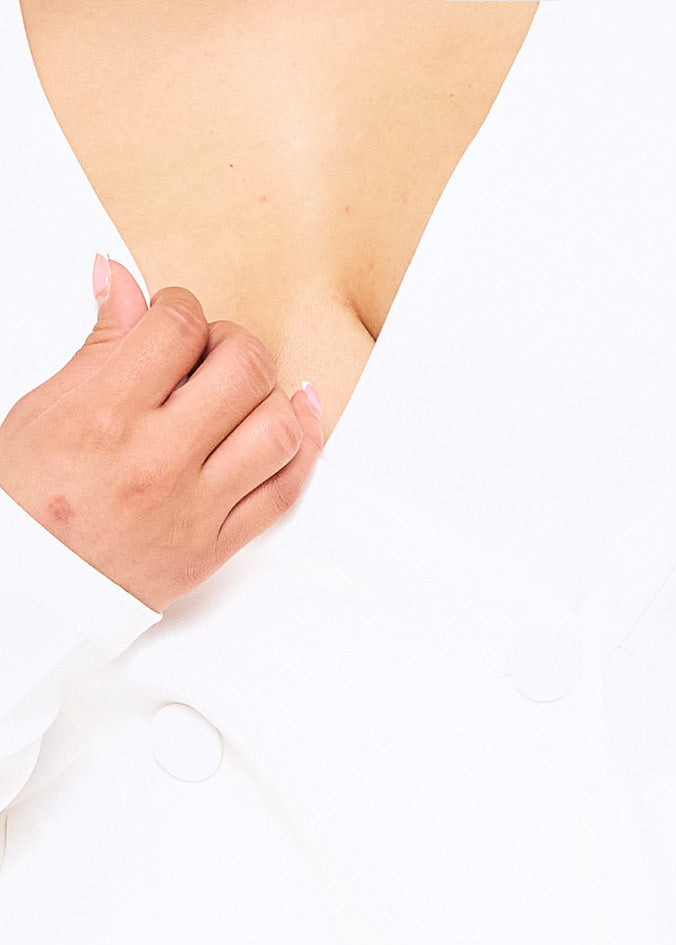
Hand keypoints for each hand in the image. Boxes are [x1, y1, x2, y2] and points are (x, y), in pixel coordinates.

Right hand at [0, 255, 323, 611]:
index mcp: (107, 417)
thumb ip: (98, 346)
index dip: (181, 309)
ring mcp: (195, 507)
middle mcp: (158, 461)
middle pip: (244, 369)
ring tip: (244, 395)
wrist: (29, 589)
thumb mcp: (45, 409)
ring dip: (270, 397)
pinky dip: (303, 450)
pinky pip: (285, 492)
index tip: (174, 322)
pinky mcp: (217, 546)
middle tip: (212, 356)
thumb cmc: (29, 502)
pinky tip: (298, 421)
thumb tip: (120, 281)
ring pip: (278, 428)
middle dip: (233, 346)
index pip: (179, 327)